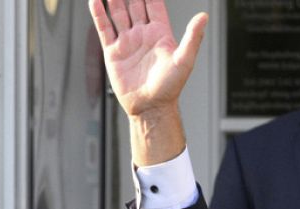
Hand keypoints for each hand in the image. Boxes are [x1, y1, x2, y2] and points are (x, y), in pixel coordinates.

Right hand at [90, 0, 206, 163]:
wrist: (150, 107)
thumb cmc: (170, 87)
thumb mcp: (184, 60)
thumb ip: (193, 36)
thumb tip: (204, 16)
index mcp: (160, 34)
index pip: (153, 5)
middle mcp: (143, 35)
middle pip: (134, 5)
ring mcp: (128, 42)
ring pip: (118, 13)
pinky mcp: (114, 52)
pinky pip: (104, 29)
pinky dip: (99, 14)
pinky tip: (95, 1)